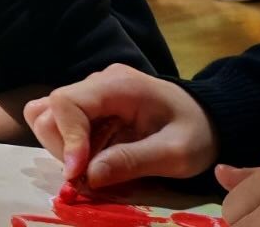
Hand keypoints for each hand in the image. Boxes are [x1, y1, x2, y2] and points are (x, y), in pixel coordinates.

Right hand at [24, 64, 217, 187]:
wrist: (209, 119)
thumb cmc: (196, 133)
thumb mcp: (175, 154)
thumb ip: (132, 161)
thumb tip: (88, 176)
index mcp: (117, 85)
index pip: (67, 102)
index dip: (66, 139)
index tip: (78, 175)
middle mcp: (98, 82)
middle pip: (51, 109)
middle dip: (62, 147)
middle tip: (89, 175)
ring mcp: (92, 93)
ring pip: (50, 115)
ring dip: (61, 147)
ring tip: (90, 168)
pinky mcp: (92, 108)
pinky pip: (63, 123)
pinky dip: (68, 146)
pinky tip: (91, 160)